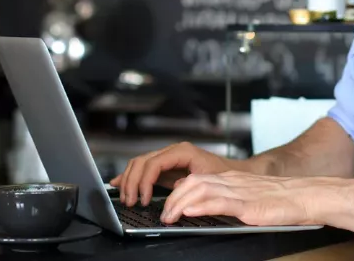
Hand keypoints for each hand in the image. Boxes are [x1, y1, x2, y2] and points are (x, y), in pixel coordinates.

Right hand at [108, 142, 243, 206]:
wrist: (234, 172)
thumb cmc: (224, 175)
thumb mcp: (207, 181)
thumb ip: (188, 186)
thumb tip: (171, 196)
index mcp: (182, 151)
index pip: (154, 163)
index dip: (145, 181)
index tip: (144, 199)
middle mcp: (172, 151)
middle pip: (142, 162)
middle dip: (132, 182)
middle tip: (131, 201)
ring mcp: (167, 157)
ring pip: (139, 164)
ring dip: (129, 181)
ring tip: (128, 199)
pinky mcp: (165, 166)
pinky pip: (143, 168)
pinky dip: (130, 177)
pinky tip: (119, 183)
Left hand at [159, 170, 326, 225]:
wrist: (307, 197)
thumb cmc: (284, 200)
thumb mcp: (251, 197)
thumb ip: (231, 200)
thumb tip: (208, 208)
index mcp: (233, 180)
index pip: (197, 180)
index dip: (178, 191)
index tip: (168, 205)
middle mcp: (233, 182)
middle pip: (193, 182)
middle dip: (173, 198)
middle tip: (164, 214)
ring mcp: (240, 191)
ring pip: (201, 189)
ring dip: (180, 203)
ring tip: (170, 216)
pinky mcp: (249, 204)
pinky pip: (219, 202)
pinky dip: (200, 205)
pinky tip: (190, 211)